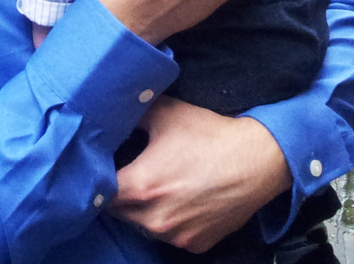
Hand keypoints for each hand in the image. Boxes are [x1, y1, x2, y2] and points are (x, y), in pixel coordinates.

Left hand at [110, 97, 291, 251]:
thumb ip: (133, 113)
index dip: (97, 179)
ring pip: (143, 226)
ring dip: (144, 210)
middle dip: (121, 194)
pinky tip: (182, 199)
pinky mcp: (194, 245)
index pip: (98, 193)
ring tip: (161, 185)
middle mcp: (153, 219)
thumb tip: (111, 108)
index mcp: (140, 186)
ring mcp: (174, 237)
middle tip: (132, 172)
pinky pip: (170, 235)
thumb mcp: (167, 113)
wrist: (257, 160)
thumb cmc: (209, 135)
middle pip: (118, 212)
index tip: (103, 167)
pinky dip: (170, 221)